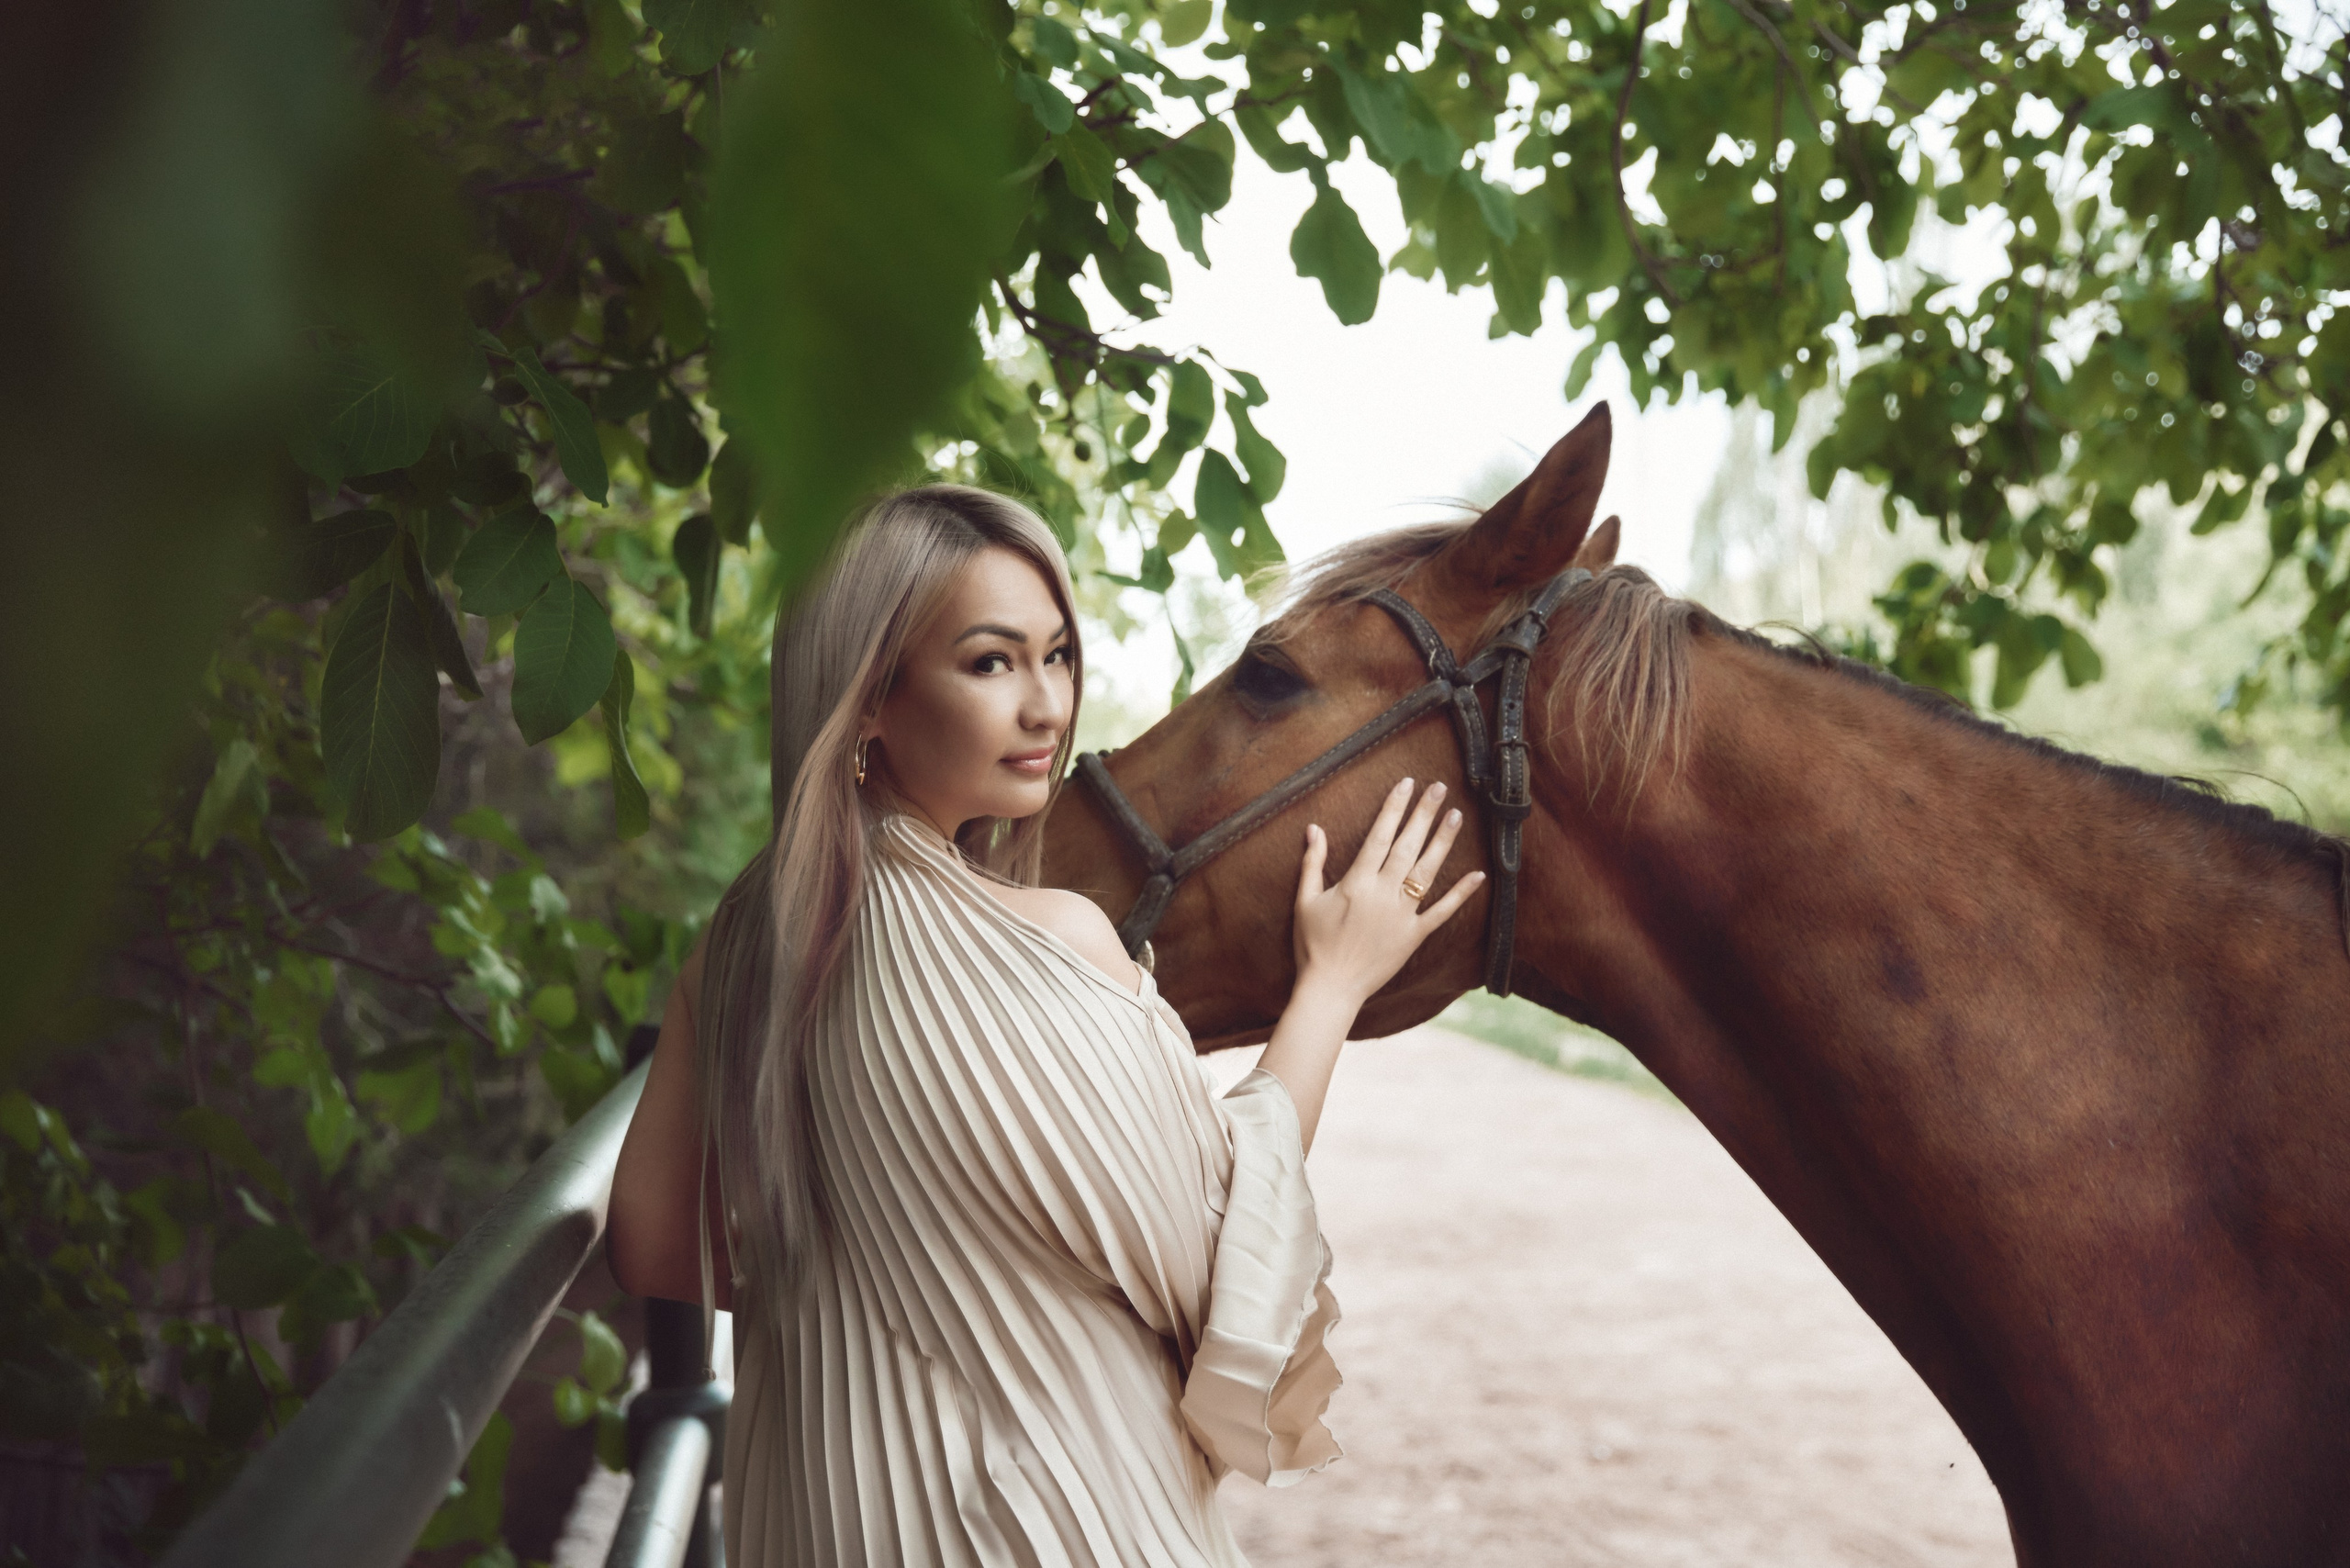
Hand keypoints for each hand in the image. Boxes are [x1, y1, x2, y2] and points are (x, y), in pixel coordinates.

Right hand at [1291, 777, 1485, 1010]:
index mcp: (1356, 882)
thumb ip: (1313, 863)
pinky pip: (1442, 913)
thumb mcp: (1305, 901)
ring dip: (1443, 842)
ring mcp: (1401, 915)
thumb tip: (1314, 828)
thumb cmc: (1313, 945)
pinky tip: (1477, 875)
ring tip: (1456, 816)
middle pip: (1407, 846)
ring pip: (1427, 872)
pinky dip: (1460, 894)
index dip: (1394, 808)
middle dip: (1424, 814)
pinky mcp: (1414, 936)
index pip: (1379, 835)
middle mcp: (1382, 894)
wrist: (1330, 987)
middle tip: (1439, 788)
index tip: (1406, 784)